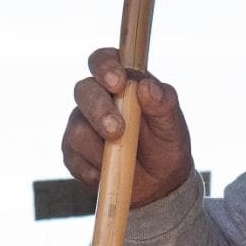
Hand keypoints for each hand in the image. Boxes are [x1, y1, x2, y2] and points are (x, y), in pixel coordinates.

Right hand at [62, 46, 195, 207]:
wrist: (158, 185)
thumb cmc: (165, 146)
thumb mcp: (173, 126)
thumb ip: (163, 104)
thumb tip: (147, 87)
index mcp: (121, 81)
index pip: (103, 60)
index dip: (105, 67)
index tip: (117, 83)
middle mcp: (97, 98)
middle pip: (83, 91)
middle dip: (99, 110)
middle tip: (117, 130)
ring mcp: (81, 125)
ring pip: (77, 129)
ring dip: (99, 148)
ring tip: (122, 159)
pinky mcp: (73, 153)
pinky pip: (72, 158)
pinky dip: (92, 169)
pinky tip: (108, 173)